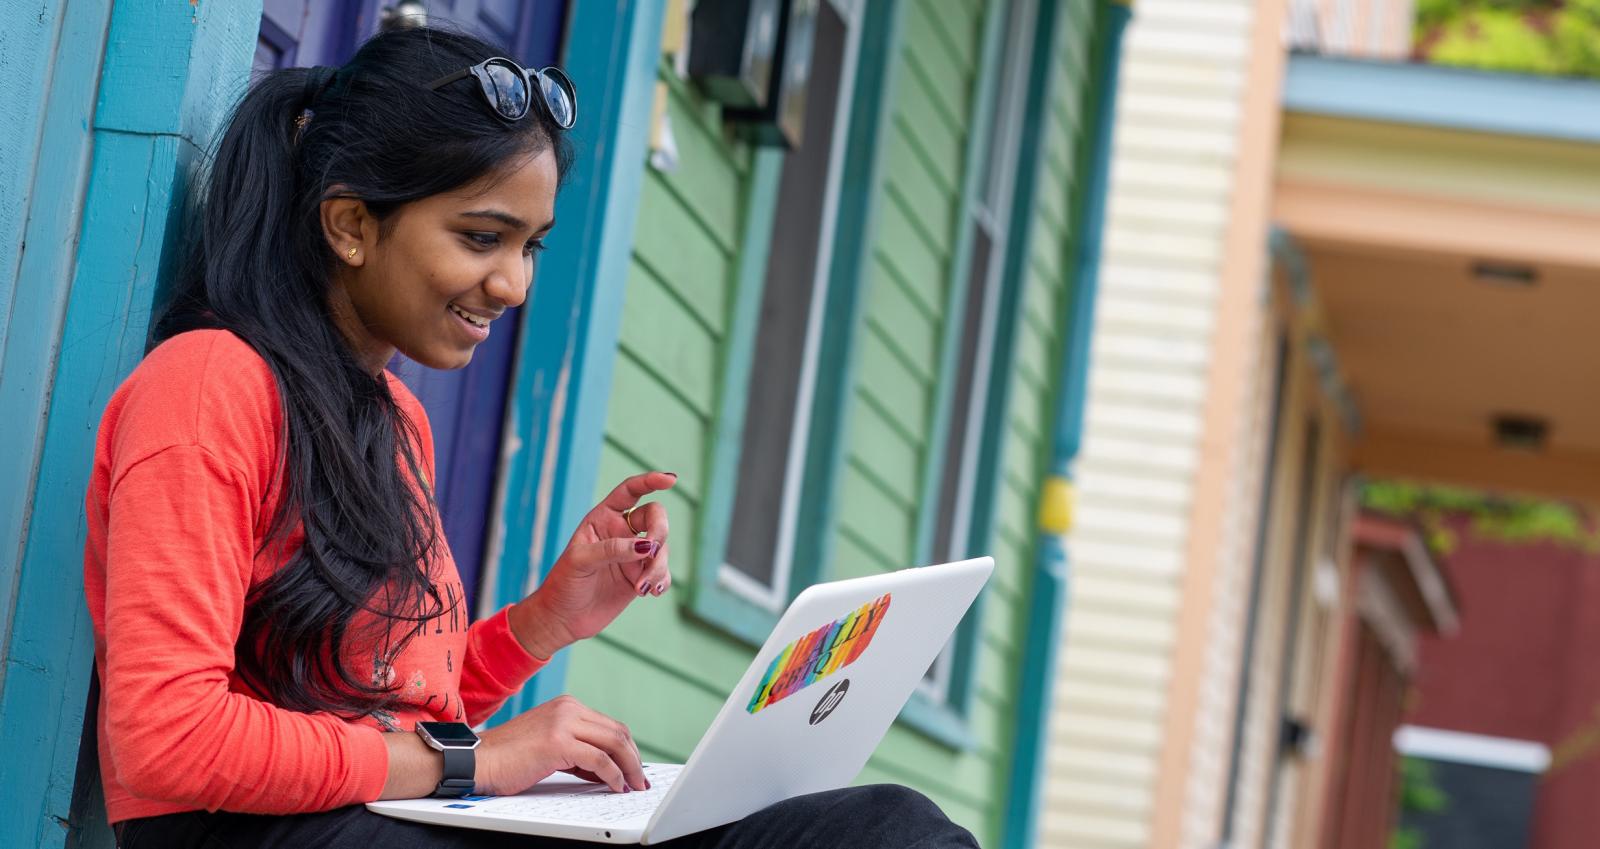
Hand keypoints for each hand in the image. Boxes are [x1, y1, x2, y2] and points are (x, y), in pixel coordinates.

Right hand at [476, 695, 647, 794]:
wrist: (477, 761)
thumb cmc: (508, 758)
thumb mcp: (549, 746)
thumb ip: (577, 751)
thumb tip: (606, 770)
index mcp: (567, 706)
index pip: (610, 725)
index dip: (627, 749)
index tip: (634, 768)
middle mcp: (568, 708)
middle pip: (617, 731)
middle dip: (633, 758)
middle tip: (640, 780)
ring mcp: (563, 722)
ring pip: (613, 742)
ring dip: (629, 767)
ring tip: (633, 786)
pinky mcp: (558, 742)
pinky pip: (599, 759)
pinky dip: (613, 775)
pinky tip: (615, 786)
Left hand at [509, 471, 676, 657]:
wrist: (563, 618)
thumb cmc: (563, 583)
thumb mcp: (580, 561)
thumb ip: (612, 549)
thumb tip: (647, 547)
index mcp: (603, 518)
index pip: (630, 491)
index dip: (650, 481)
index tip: (670, 480)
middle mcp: (622, 532)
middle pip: (655, 516)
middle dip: (660, 531)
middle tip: (652, 551)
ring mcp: (633, 555)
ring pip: (662, 548)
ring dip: (658, 566)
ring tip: (642, 588)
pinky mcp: (640, 577)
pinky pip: (663, 572)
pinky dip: (662, 580)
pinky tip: (652, 592)